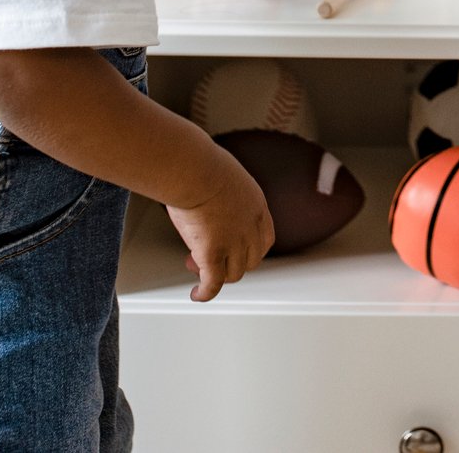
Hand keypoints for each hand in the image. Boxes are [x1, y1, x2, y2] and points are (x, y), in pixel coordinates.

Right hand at [166, 142, 274, 301]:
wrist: (194, 169)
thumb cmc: (202, 164)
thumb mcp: (226, 175)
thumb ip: (225, 191)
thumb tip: (209, 191)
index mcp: (257, 206)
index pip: (264, 239)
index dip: (249, 248)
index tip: (234, 247)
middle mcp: (250, 228)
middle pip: (251, 260)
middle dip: (231, 261)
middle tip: (210, 256)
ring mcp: (233, 243)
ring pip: (233, 273)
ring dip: (215, 274)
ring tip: (194, 266)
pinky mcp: (212, 253)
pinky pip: (213, 283)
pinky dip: (206, 292)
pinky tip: (197, 294)